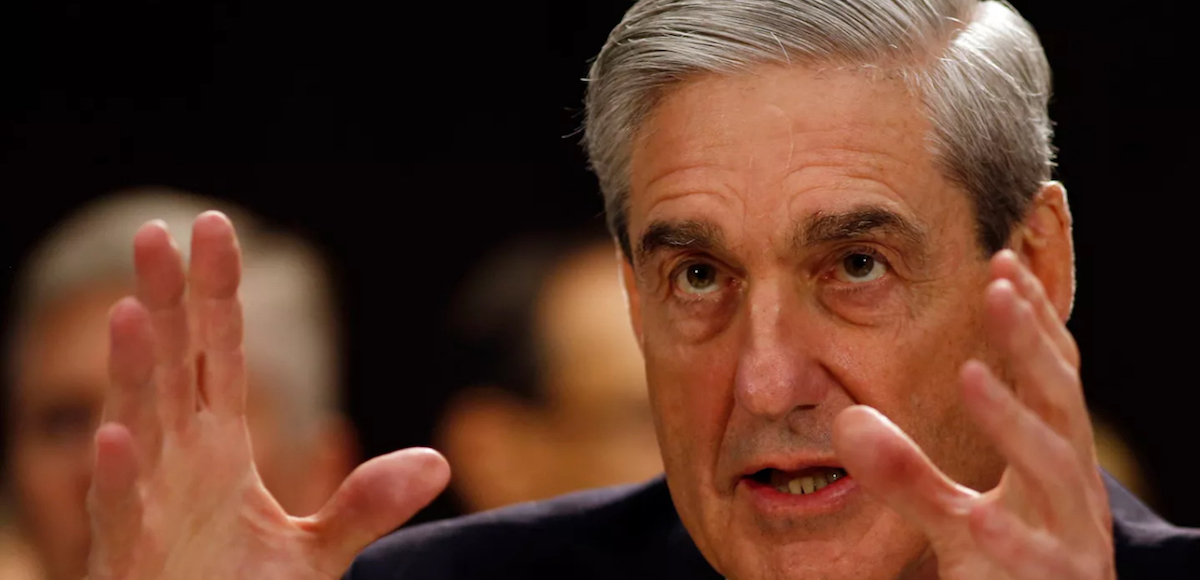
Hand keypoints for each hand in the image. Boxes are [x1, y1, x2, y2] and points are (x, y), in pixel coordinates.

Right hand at [87, 212, 450, 579]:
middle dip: (164, 302)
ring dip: (133, 373)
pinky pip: (119, 511)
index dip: (214, 293)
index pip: (215, 354)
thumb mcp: (314, 552)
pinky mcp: (129, 557)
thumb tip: (437, 462)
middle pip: (169, 368)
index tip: (214, 228)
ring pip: (136, 426)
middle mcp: (175, 462)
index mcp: (215, 448)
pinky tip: (113, 436)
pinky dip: (115, 476)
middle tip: (156, 232)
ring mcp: (147, 504)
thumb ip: (363, 505)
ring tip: (133, 314)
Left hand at [832, 250, 1113, 578]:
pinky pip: (1034, 560)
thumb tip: (846, 420)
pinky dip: (1009, 534)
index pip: (1049, 379)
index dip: (1031, 322)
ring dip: (1013, 422)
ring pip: (1054, 471)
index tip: (999, 264)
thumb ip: (905, 472)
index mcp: (1053, 465)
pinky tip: (976, 512)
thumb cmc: (1007, 574)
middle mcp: (1072, 493)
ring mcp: (1071, 540)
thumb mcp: (952, 518)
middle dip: (1030, 345)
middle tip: (998, 286)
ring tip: (972, 376)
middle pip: (1059, 404)